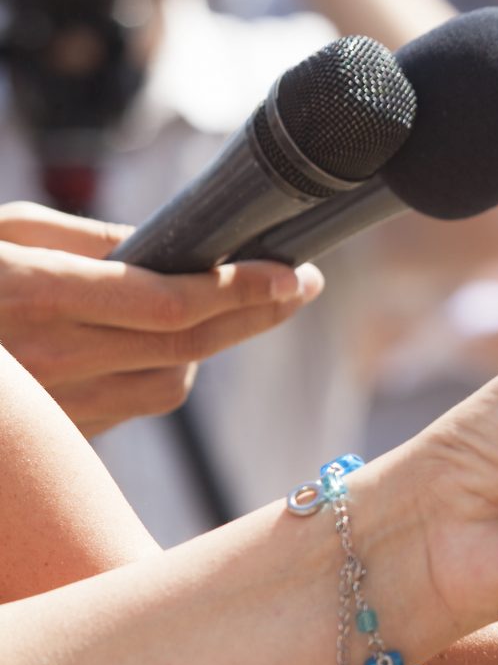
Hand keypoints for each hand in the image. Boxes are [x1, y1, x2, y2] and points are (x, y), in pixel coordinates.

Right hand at [0, 203, 324, 435]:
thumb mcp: (5, 231)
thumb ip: (87, 237)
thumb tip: (169, 243)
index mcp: (33, 295)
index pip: (167, 302)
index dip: (241, 290)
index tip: (294, 272)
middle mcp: (47, 359)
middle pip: (187, 347)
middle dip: (255, 315)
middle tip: (300, 286)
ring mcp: (53, 405)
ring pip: (170, 384)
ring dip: (215, 346)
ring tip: (247, 306)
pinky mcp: (59, 432)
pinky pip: (135, 405)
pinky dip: (166, 371)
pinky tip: (180, 340)